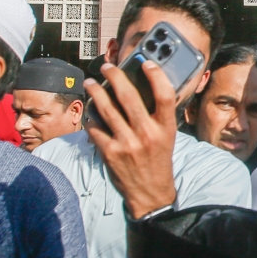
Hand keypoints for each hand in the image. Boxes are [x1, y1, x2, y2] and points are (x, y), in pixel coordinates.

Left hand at [85, 61, 176, 218]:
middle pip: (129, 96)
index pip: (164, 95)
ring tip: (91, 83)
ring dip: (96, 91)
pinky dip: (91, 117)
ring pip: (106, 108)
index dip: (156, 75)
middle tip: (107, 67)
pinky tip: (90, 111)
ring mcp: (127, 143)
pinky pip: (95, 127)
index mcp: (165, 129)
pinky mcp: (110, 153)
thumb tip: (137, 90)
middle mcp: (147, 134)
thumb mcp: (166, 138)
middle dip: (115, 76)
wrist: (150, 193)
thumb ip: (156, 116)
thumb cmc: (158, 161)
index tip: (146, 63)